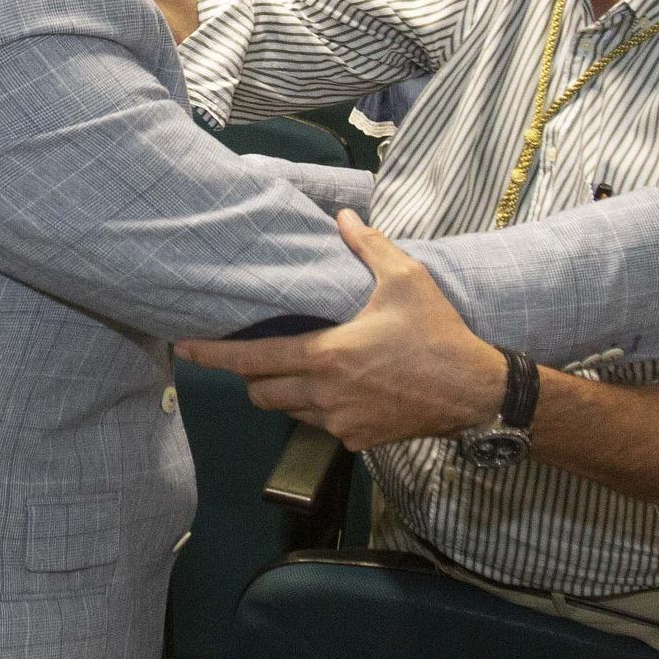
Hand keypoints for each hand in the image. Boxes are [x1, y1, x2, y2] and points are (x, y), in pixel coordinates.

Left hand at [175, 210, 503, 450]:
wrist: (476, 393)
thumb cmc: (437, 333)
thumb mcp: (405, 279)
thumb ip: (367, 246)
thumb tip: (343, 216)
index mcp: (324, 356)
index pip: (250, 359)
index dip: (212, 355)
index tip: (183, 349)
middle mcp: (323, 395)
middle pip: (260, 392)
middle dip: (250, 376)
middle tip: (256, 355)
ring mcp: (340, 423)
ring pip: (289, 411)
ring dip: (285, 392)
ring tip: (302, 368)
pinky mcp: (358, 442)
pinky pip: (322, 427)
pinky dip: (320, 410)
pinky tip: (343, 389)